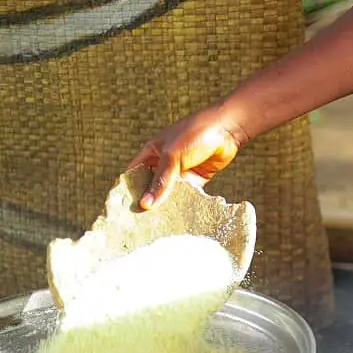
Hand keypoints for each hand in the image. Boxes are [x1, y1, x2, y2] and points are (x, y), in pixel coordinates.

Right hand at [128, 105, 250, 209]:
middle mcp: (165, 162)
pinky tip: (179, 216)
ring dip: (167, 203)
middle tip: (140, 221)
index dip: (130, 189)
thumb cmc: (194, 134)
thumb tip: (146, 204)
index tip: (125, 208)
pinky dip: (185, 202)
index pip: (135, 173)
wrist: (227, 129)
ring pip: (170, 191)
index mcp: (153, 152)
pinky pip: (188, 193)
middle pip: (152, 185)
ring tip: (159, 224)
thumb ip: (161, 181)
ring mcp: (182, 170)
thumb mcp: (172, 157)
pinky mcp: (198, 177)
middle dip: (149, 200)